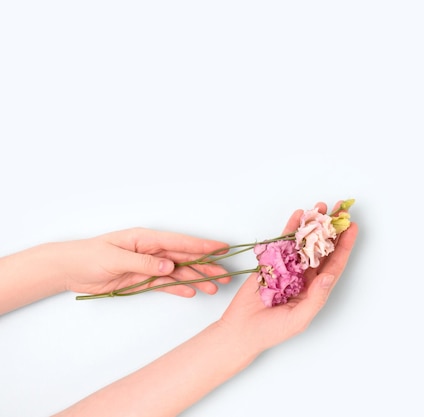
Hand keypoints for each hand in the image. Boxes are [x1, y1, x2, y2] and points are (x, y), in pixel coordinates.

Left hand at [61, 227, 231, 297]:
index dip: (202, 245)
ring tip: (214, 288)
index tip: (222, 248)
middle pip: (185, 258)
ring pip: (179, 272)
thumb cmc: (88, 256)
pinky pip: (165, 284)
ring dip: (197, 279)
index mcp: (146, 239)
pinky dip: (179, 288)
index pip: (180, 242)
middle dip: (207, 265)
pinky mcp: (142, 279)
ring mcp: (148, 265)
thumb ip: (143, 263)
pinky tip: (192, 292)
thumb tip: (169, 266)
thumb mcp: (115, 258)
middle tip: (225, 275)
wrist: (70, 269)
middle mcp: (151, 251)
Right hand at [218, 201, 358, 351]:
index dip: (345, 245)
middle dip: (332, 228)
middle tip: (341, 208)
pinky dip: (290, 228)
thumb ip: (315, 299)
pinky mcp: (271, 262)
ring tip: (321, 205)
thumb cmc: (271, 331)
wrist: (241, 330)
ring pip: (304, 241)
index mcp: (315, 289)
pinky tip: (298, 215)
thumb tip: (329, 276)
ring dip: (312, 223)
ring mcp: (288, 267)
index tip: (352, 227)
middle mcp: (305, 276)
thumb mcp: (298, 319)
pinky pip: (283, 242)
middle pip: (322, 247)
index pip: (334, 263)